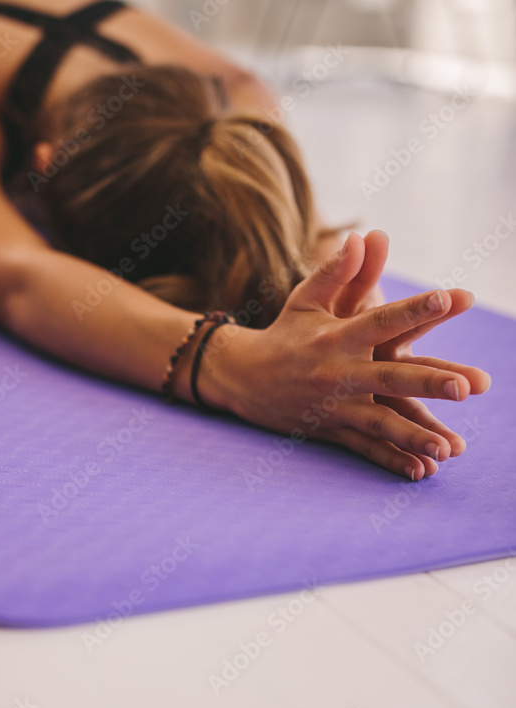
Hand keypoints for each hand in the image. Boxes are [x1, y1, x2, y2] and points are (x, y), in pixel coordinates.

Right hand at [284, 231, 490, 469]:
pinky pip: (364, 448)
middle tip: (466, 386)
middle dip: (429, 382)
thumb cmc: (284, 333)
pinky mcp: (330, 429)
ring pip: (380, 422)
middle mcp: (337, 372)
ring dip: (414, 435)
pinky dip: (390, 460)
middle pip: (390, 376)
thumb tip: (364, 236)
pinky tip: (420, 471)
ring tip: (449, 448)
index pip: (381, 319)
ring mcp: (334, 405)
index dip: (415, 309)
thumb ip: (338, 270)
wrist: (242, 378)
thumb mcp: (306, 299)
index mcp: (336, 336)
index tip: (451, 297)